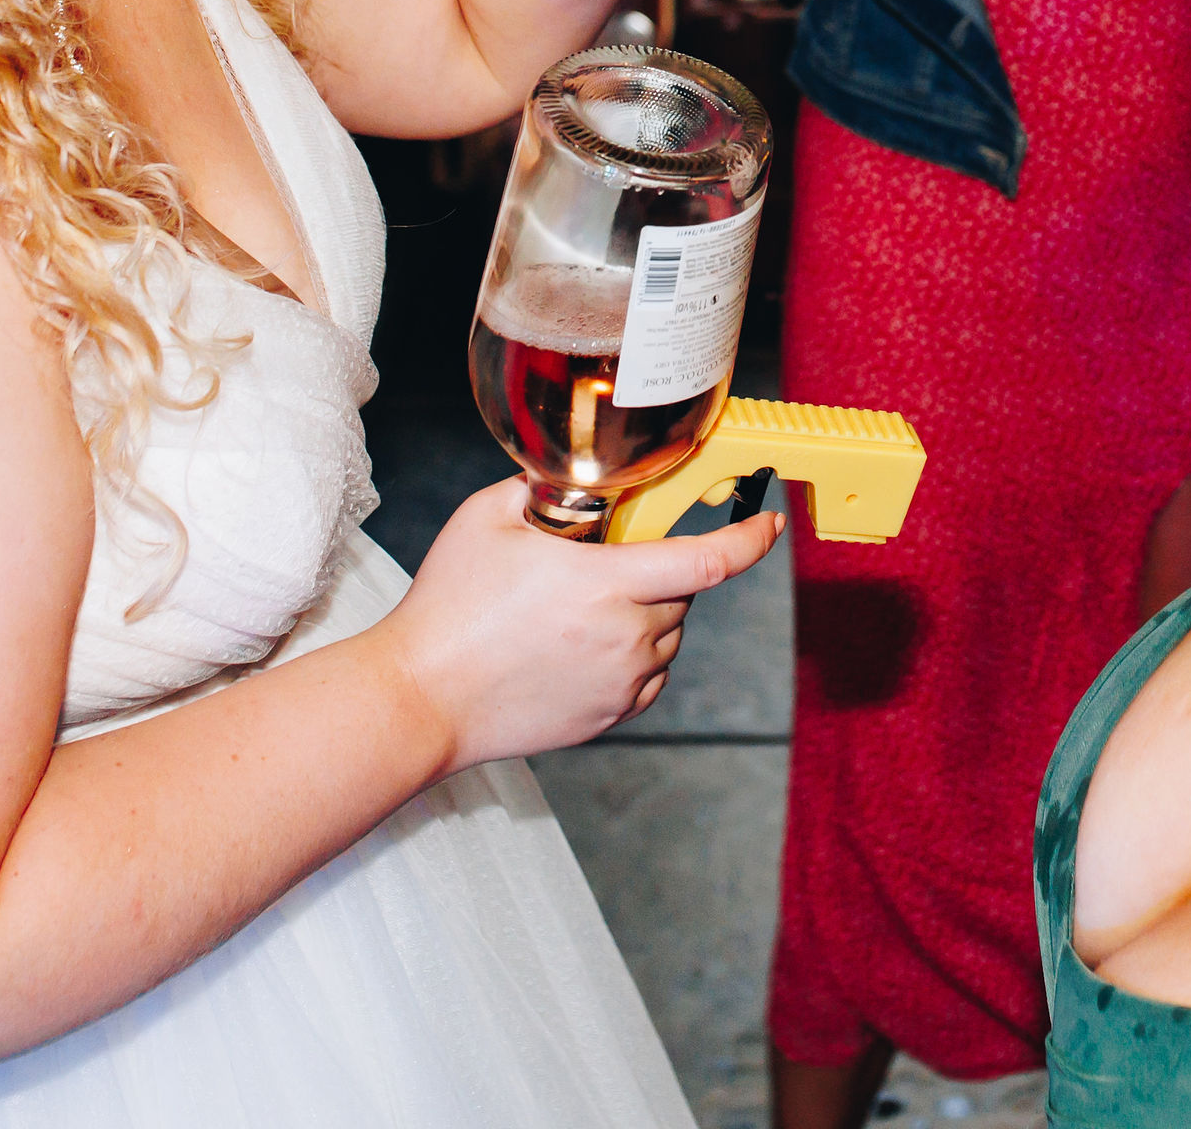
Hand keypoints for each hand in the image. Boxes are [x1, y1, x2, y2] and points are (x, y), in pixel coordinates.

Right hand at [390, 479, 784, 766]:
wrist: (422, 698)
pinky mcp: (610, 716)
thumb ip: (539, 487)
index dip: (749, 538)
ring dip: (647, 611)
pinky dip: (636, 653)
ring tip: (580, 607)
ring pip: (668, 633)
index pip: (709, 561)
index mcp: (606, 584)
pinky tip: (585, 644)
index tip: (769, 522)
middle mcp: (626, 637)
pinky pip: (649, 674)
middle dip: (658, 568)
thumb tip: (569, 475)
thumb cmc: (448, 608)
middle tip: (604, 561)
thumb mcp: (486, 518)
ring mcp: (621, 682)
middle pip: (682, 592)